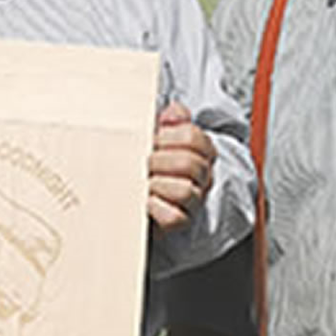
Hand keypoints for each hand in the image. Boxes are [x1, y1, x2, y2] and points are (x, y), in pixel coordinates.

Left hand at [148, 101, 213, 232]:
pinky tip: (144, 200)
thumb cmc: (148, 163)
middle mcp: (201, 177)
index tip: (153, 139)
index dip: (170, 137)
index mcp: (199, 152)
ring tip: (143, 182)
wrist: (134, 196)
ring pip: (185, 191)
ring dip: (157, 184)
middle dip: (159, 160)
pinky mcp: (179, 222)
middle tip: (143, 162)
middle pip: (190, 164)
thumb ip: (169, 120)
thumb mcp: (157, 136)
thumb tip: (173, 112)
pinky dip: (156, 207)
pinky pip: (174, 217)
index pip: (194, 138)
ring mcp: (193, 201)